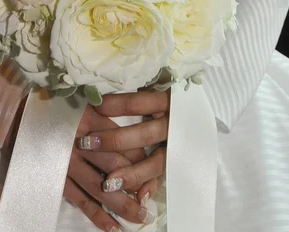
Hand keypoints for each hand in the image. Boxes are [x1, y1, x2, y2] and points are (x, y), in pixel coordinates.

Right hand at [64, 103, 151, 231]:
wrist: (17, 115)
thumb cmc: (55, 107)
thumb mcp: (81, 103)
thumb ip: (105, 115)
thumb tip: (132, 131)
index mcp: (90, 119)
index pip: (124, 142)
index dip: (142, 159)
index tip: (154, 168)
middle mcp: (80, 142)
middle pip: (116, 166)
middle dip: (137, 184)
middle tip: (152, 196)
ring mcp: (67, 163)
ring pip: (101, 189)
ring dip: (123, 205)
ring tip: (141, 217)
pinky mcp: (56, 178)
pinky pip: (80, 200)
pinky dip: (97, 215)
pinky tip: (113, 228)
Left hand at [80, 90, 169, 204]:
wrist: (202, 114)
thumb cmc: (169, 100)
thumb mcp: (158, 90)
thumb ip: (136, 94)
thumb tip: (98, 95)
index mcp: (168, 101)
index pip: (139, 102)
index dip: (115, 105)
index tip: (93, 106)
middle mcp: (174, 124)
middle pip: (145, 134)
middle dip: (115, 141)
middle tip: (86, 143)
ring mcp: (178, 145)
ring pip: (156, 161)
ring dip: (132, 173)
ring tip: (108, 183)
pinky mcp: (177, 162)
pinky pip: (164, 176)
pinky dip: (151, 187)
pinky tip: (139, 197)